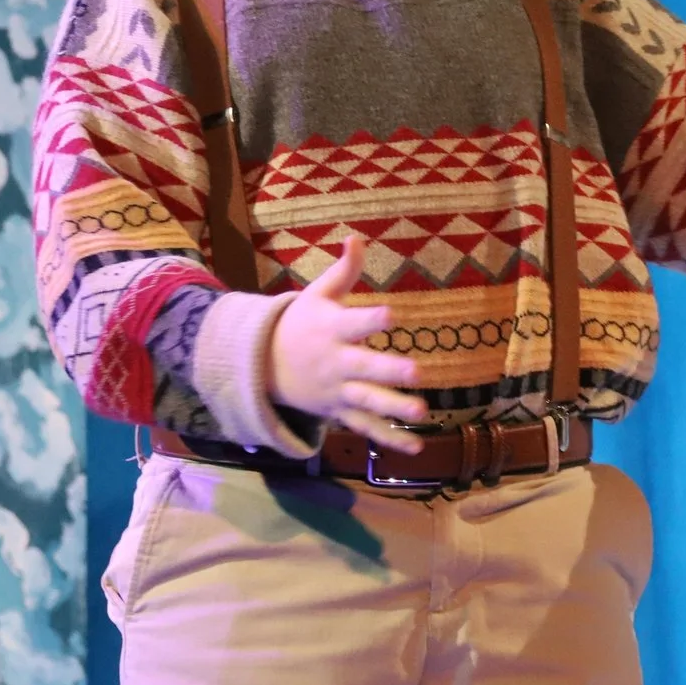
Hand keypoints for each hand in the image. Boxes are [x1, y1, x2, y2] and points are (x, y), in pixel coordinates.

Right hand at [266, 236, 428, 449]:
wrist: (263, 365)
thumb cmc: (300, 323)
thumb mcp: (317, 294)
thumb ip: (343, 271)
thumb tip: (356, 237)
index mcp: (331, 330)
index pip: (353, 323)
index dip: (371, 318)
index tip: (392, 314)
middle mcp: (335, 362)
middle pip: (364, 368)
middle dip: (389, 371)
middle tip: (417, 372)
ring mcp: (337, 391)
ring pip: (367, 402)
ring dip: (394, 408)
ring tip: (422, 412)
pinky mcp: (339, 412)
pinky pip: (366, 427)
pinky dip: (390, 439)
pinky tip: (417, 447)